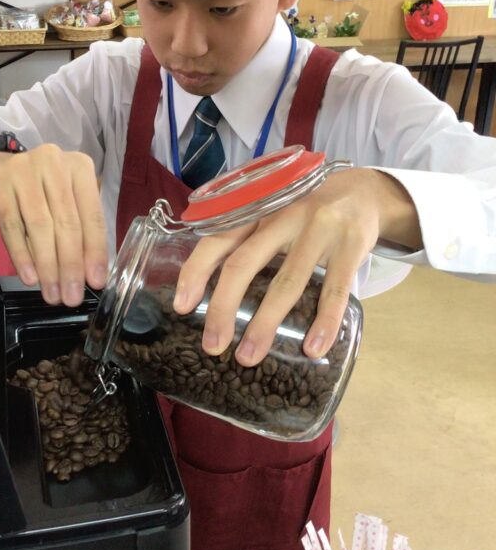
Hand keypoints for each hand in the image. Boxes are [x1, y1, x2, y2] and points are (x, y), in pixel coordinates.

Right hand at [0, 145, 108, 305]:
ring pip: (39, 227)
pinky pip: (12, 227)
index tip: (96, 282)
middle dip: (70, 265)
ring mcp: (23, 170)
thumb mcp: (65, 199)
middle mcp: (53, 163)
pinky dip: (22, 255)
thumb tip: (91, 273)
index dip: (94, 251)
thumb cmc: (40, 189)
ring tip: (52, 293)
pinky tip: (30, 277)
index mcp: (79, 167)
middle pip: (66, 223)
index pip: (91, 215)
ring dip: (47, 265)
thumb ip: (79, 228)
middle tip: (71, 296)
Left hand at [173, 168, 420, 365]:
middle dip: (223, 308)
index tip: (183, 307)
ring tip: (248, 357)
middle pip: (243, 263)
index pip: (217, 240)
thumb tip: (211, 290)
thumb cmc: (306, 212)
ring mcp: (318, 230)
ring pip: (286, 282)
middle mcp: (282, 216)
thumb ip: (247, 242)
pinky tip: (313, 348)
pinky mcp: (351, 246)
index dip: (196, 272)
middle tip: (213, 345)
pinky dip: (323, 322)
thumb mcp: (273, 216)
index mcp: (258, 210)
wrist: (366, 191)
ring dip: (264, 324)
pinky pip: (335, 290)